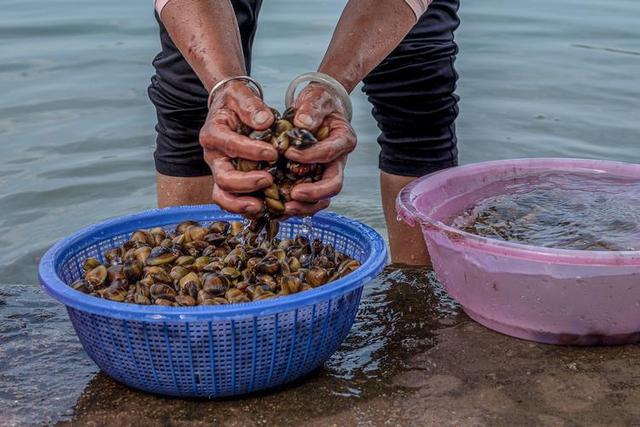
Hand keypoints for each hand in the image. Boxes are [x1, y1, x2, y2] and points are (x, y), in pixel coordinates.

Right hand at [199, 80, 277, 215]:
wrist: (228, 109)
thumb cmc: (235, 102)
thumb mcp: (241, 95)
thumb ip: (251, 105)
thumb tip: (265, 121)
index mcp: (213, 134)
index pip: (230, 145)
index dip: (251, 151)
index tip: (273, 152)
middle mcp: (213, 156)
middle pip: (223, 177)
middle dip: (246, 183)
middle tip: (268, 180)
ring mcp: (219, 171)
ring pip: (223, 195)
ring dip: (241, 204)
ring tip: (261, 207)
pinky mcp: (229, 181)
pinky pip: (232, 200)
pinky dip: (245, 208)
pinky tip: (264, 210)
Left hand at [284, 83, 356, 215]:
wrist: (316, 109)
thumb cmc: (317, 103)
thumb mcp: (316, 99)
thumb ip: (311, 109)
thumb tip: (302, 122)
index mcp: (344, 140)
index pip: (330, 153)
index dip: (311, 156)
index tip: (288, 152)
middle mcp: (338, 161)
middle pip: (333, 184)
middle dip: (314, 192)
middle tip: (294, 195)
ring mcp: (326, 173)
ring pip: (323, 197)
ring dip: (305, 205)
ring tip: (286, 208)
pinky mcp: (313, 179)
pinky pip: (309, 198)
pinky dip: (296, 205)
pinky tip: (280, 208)